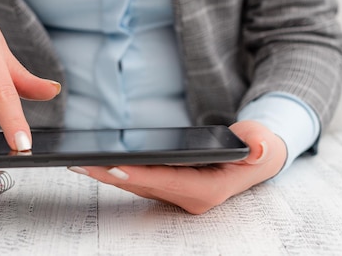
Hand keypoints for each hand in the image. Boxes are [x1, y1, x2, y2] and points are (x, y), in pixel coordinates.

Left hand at [73, 120, 286, 213]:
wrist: (255, 158)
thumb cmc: (256, 149)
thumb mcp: (262, 144)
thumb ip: (259, 146)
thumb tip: (257, 147)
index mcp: (208, 190)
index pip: (169, 183)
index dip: (142, 176)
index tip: (114, 168)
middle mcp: (190, 198)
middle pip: (145, 185)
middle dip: (112, 175)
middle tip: (81, 164)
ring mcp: (178, 194)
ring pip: (138, 185)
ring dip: (109, 175)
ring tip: (79, 163)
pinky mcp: (169, 187)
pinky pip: (140, 180)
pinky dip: (119, 173)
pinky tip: (97, 163)